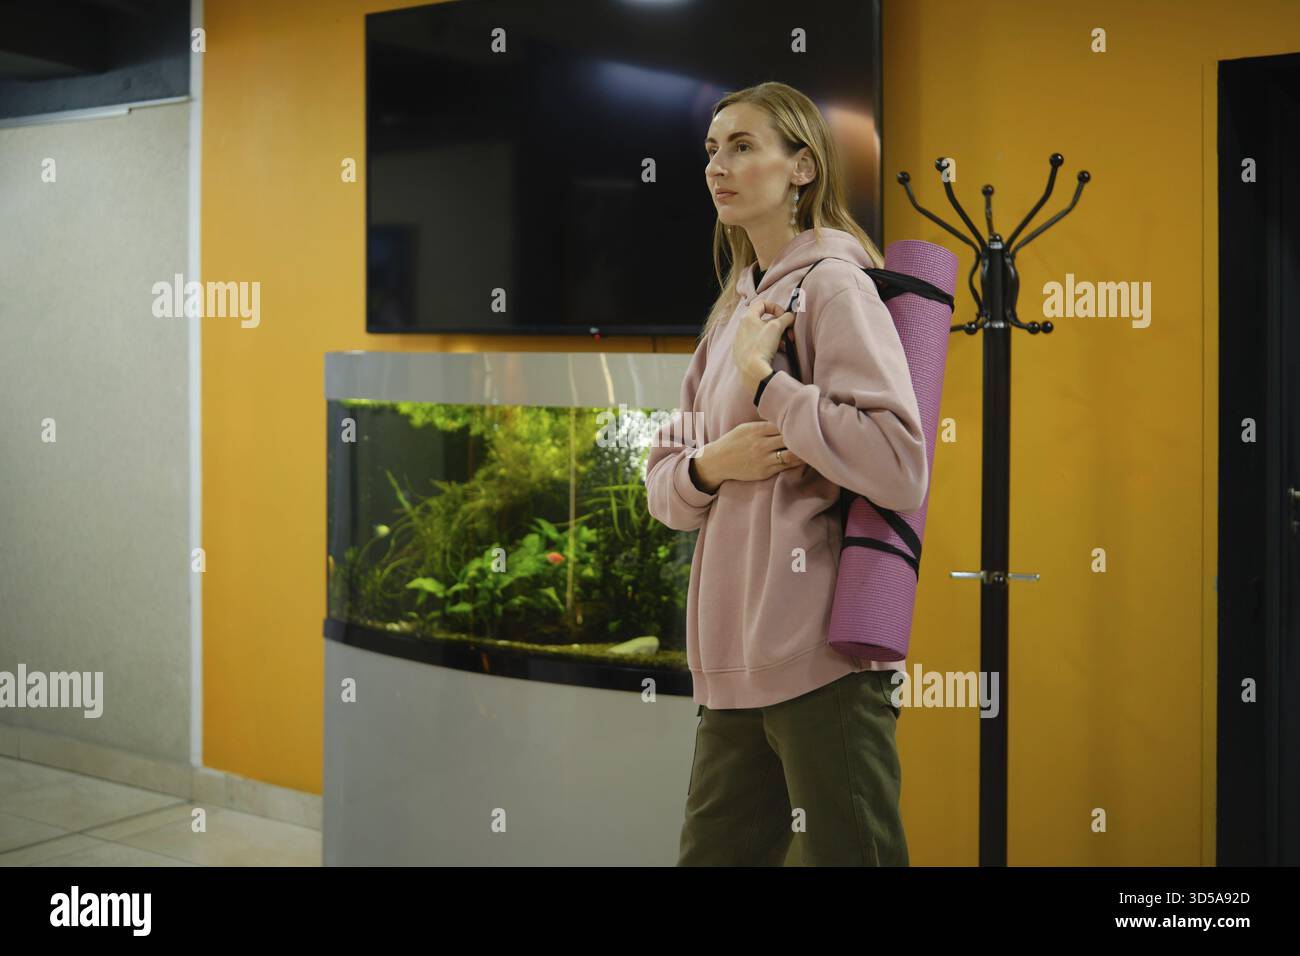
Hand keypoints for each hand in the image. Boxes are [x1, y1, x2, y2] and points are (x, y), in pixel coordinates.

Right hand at [691, 421, 805, 490]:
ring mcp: (763, 459)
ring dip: (804, 452)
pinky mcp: (765, 471)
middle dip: (803, 436)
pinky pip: (785, 467)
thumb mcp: (746, 428)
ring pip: (791, 454)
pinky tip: (805, 459)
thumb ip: (764, 426)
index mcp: (757, 430)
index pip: (783, 424)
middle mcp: (761, 444)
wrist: (718, 461)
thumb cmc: (733, 442)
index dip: (797, 422)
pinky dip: (796, 462)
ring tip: (815, 448)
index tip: (809, 420)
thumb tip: (785, 422)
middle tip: (818, 434)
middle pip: (789, 438)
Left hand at [732, 298, 795, 395]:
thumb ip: (786, 317)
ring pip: (763, 333)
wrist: (752, 370)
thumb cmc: (761, 346)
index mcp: (747, 318)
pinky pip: (759, 344)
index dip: (776, 307)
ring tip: (784, 344)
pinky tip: (777, 352)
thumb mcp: (777, 327)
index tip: (783, 317)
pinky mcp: (744, 353)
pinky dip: (769, 345)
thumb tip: (791, 316)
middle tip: (788, 333)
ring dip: (776, 336)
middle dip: (780, 325)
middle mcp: (742, 327)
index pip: (763, 303)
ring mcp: (742, 341)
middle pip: (765, 320)